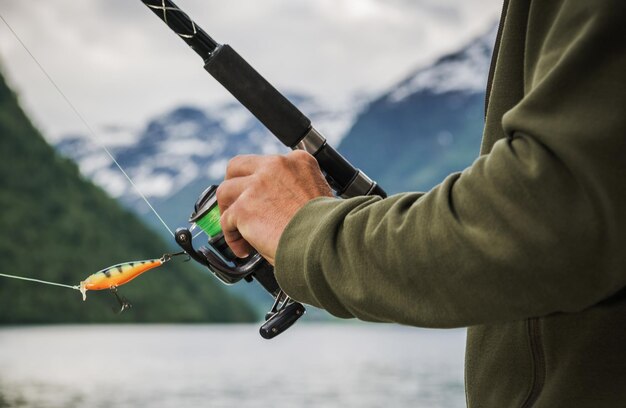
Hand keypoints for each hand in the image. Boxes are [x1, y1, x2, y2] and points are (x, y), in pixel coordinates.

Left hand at [216, 150, 332, 264]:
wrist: (326, 242)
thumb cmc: (328, 227)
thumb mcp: (318, 196)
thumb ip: (297, 192)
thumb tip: (279, 208)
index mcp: (299, 161)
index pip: (269, 164)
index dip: (260, 182)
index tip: (260, 197)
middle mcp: (276, 166)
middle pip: (238, 166)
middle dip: (233, 184)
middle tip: (236, 204)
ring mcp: (257, 185)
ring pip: (225, 190)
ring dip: (227, 210)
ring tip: (235, 228)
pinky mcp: (243, 207)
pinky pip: (226, 220)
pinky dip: (232, 236)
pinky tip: (244, 249)